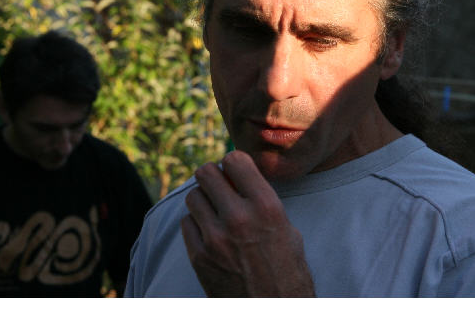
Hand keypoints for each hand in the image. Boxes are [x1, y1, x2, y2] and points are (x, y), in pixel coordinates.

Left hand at [181, 150, 315, 296]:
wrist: (274, 313)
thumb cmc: (287, 271)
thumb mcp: (287, 229)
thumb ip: (263, 201)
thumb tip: (241, 178)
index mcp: (266, 207)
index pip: (235, 160)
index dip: (233, 163)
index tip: (235, 171)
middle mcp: (239, 219)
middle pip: (206, 173)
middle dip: (212, 175)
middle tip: (219, 185)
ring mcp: (215, 239)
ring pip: (193, 197)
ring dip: (203, 199)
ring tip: (215, 210)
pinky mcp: (199, 258)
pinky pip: (186, 223)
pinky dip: (196, 223)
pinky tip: (210, 232)